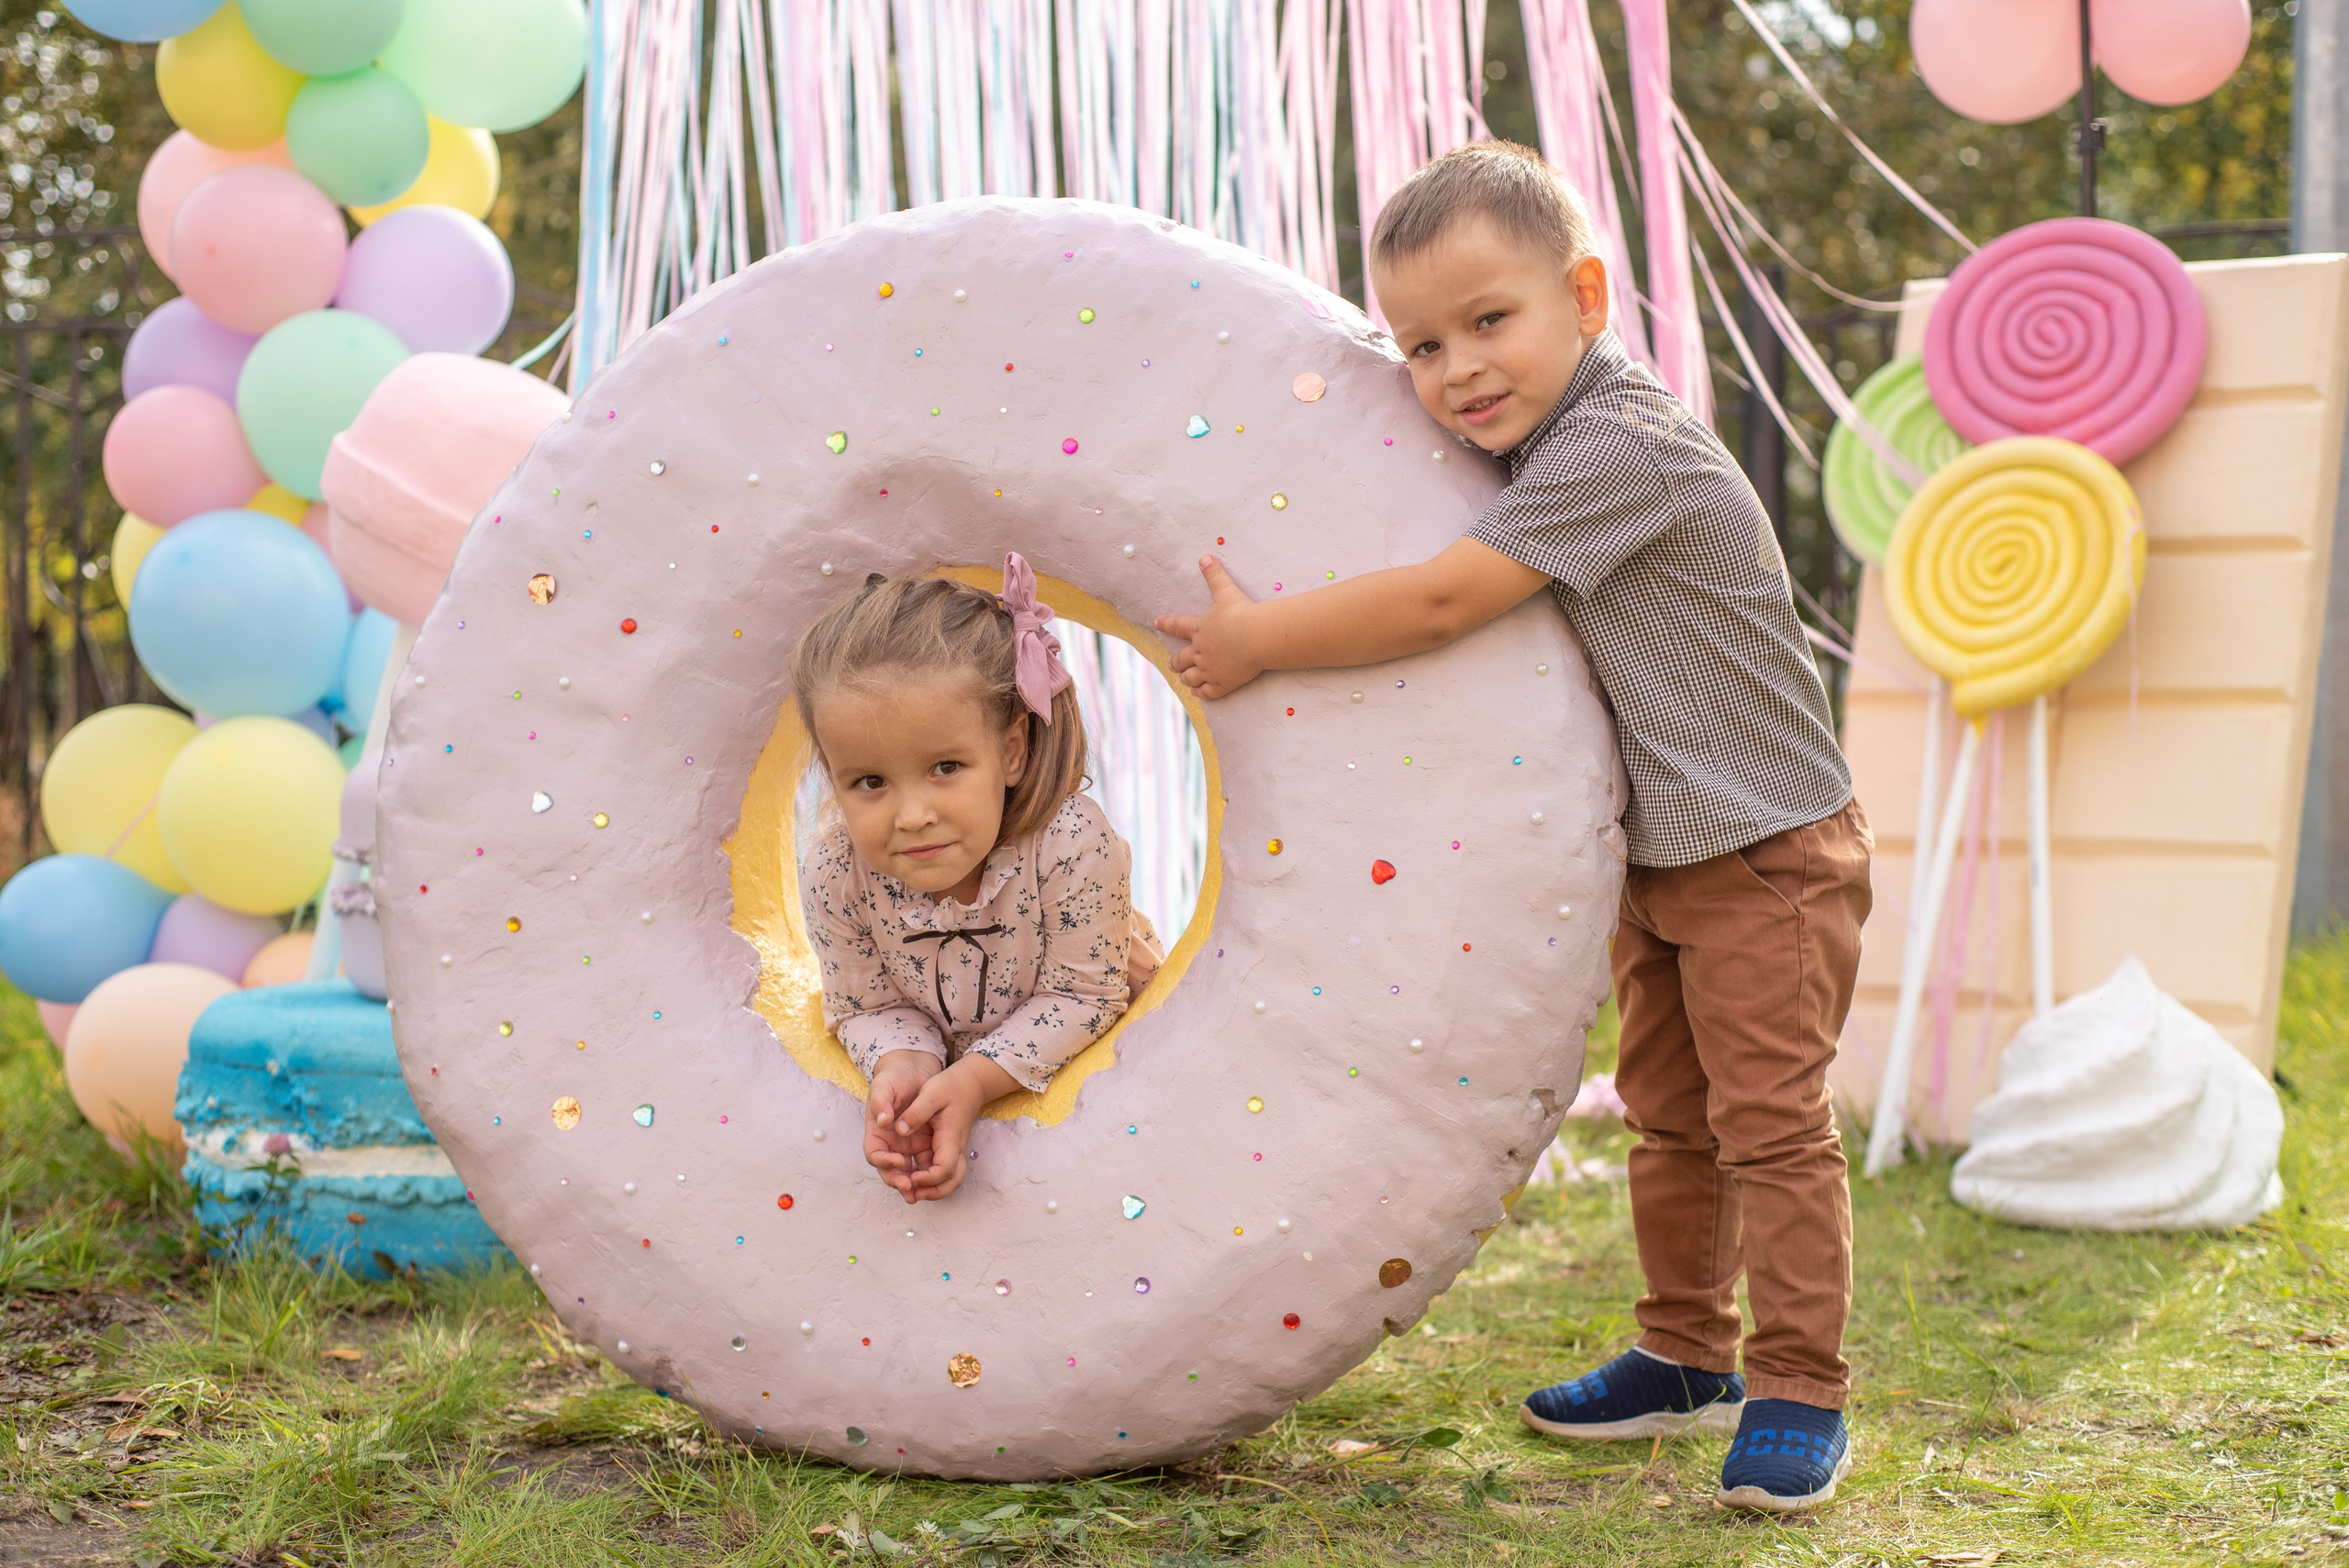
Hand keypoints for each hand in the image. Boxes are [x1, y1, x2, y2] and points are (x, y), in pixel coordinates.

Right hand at [863, 1051, 941, 1198]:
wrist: (915, 1070)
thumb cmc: (894, 1077)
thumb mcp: (885, 1086)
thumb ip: (881, 1103)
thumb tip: (883, 1121)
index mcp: (876, 1131)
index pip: (874, 1153)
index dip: (883, 1161)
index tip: (898, 1161)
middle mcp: (889, 1143)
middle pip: (889, 1169)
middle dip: (897, 1180)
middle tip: (909, 1187)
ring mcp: (905, 1145)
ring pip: (906, 1171)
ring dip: (912, 1184)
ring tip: (919, 1193)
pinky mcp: (922, 1144)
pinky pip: (923, 1164)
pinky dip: (926, 1174)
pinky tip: (934, 1182)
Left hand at [888, 1055, 1019, 1202]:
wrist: (969, 1083)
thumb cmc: (950, 1087)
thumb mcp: (931, 1093)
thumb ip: (916, 1112)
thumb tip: (900, 1130)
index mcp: (951, 1137)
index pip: (945, 1168)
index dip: (929, 1178)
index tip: (912, 1176)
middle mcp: (955, 1147)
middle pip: (952, 1181)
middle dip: (934, 1192)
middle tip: (914, 1193)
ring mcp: (953, 1149)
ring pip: (950, 1179)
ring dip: (933, 1189)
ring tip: (912, 1192)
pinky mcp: (947, 1147)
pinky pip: (942, 1170)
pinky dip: (930, 1179)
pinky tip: (913, 1178)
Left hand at [1152, 556, 1264, 698]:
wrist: (1255, 637)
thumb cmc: (1241, 613)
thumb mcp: (1226, 591)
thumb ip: (1214, 575)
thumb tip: (1205, 556)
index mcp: (1199, 629)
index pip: (1177, 626)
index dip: (1166, 624)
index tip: (1155, 622)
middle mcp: (1199, 651)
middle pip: (1181, 659)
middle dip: (1176, 662)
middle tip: (1172, 665)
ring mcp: (1209, 670)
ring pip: (1190, 678)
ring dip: (1186, 679)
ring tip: (1185, 680)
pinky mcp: (1221, 684)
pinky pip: (1206, 693)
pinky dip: (1201, 693)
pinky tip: (1200, 694)